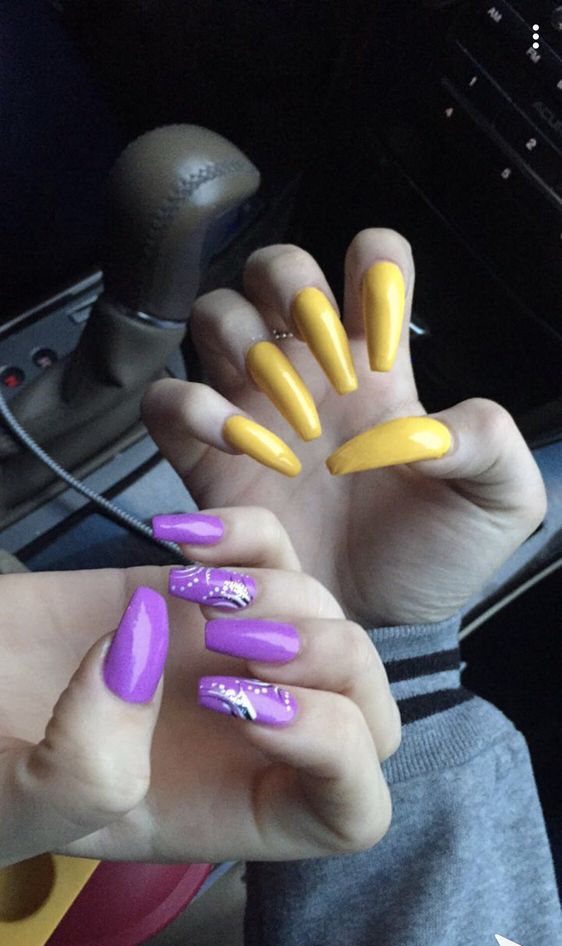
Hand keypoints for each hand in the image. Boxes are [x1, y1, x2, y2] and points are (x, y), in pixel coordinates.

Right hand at [0, 508, 396, 867]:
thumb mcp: (9, 804)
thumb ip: (82, 770)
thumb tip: (142, 656)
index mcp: (226, 812)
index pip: (354, 810)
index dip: (335, 756)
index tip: (242, 709)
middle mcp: (243, 736)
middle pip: (370, 706)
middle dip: (329, 661)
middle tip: (231, 642)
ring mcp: (225, 656)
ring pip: (331, 617)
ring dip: (282, 593)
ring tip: (192, 595)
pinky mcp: (195, 592)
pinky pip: (271, 549)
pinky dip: (247, 533)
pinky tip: (179, 541)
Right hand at [142, 228, 545, 625]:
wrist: (378, 624)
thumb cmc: (435, 557)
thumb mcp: (499, 501)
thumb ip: (489, 442)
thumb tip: (427, 420)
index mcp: (379, 366)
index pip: (372, 264)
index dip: (373, 265)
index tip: (382, 327)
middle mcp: (312, 372)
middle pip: (276, 268)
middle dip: (291, 282)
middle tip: (324, 350)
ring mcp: (255, 409)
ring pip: (215, 314)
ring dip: (243, 340)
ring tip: (289, 410)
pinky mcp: (207, 459)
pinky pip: (167, 402)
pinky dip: (191, 408)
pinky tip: (239, 445)